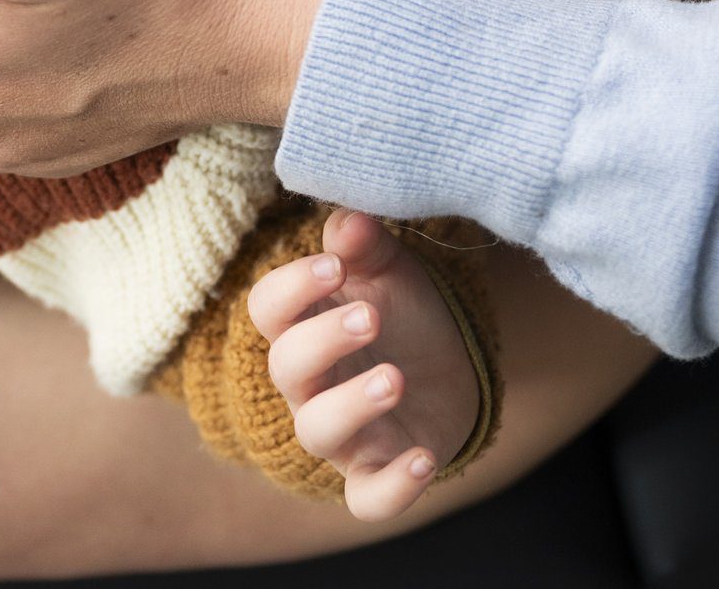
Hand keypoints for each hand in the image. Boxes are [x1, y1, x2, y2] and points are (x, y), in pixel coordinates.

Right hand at [249, 211, 481, 521]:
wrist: (450, 372)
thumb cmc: (402, 316)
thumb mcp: (390, 271)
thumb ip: (366, 245)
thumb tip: (347, 221)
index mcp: (303, 327)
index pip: (268, 309)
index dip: (292, 288)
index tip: (333, 265)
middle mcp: (309, 385)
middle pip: (287, 368)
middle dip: (323, 341)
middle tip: (372, 316)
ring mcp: (341, 434)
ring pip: (317, 431)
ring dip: (351, 406)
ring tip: (394, 379)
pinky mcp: (376, 471)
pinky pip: (368, 497)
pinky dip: (392, 487)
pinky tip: (423, 457)